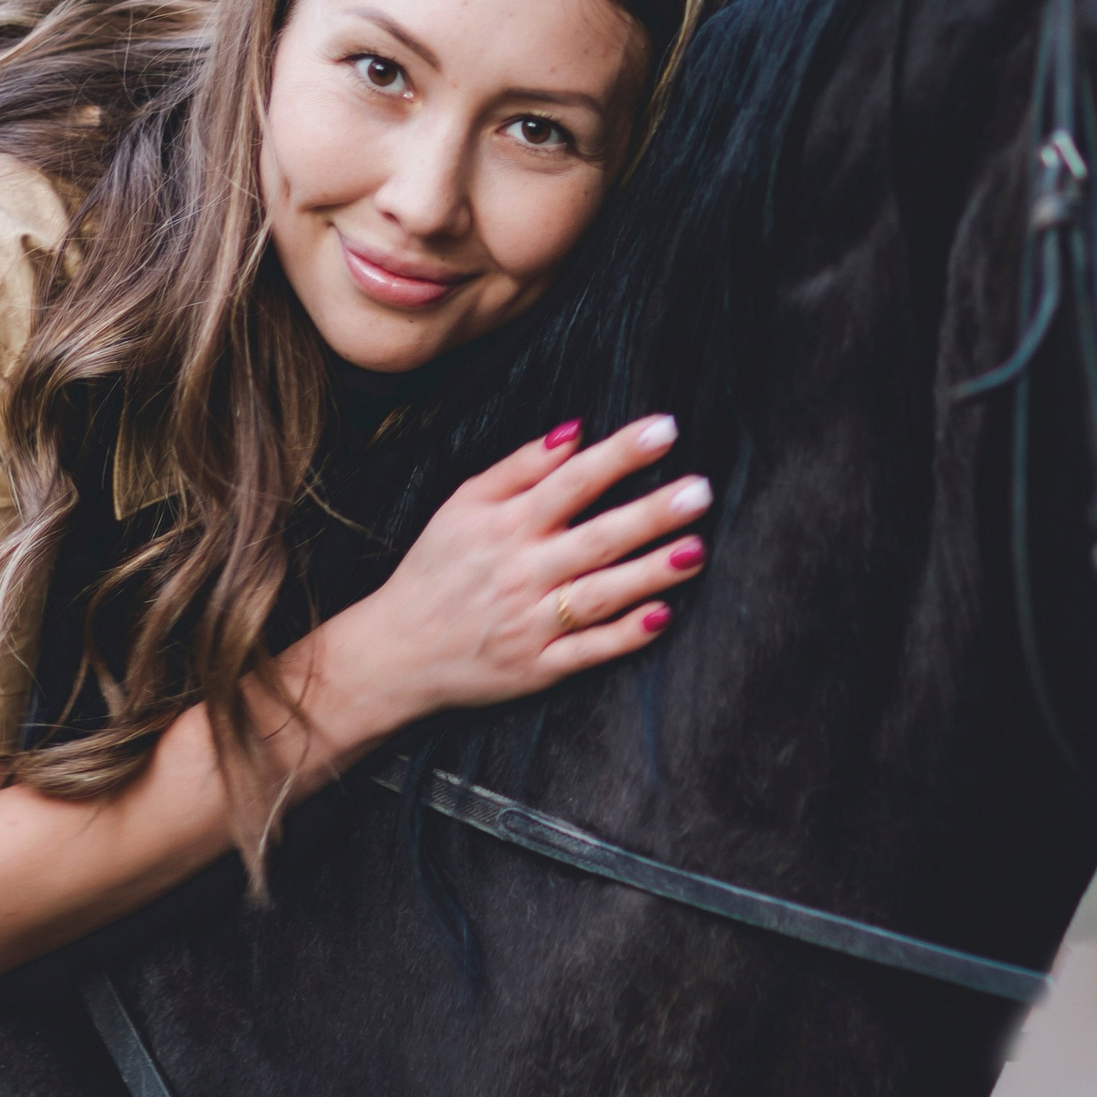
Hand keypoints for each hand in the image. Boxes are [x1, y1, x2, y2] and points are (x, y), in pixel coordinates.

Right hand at [307, 414, 710, 746]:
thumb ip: (519, 467)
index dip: (621, 455)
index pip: (573, 481)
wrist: (395, 651)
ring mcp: (531, 622)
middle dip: (652, 514)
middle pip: (597, 538)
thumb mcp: (462, 505)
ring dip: (652, 572)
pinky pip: (589, 650)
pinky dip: (624, 635)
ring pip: (601, 594)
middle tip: (700, 492)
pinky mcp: (538, 666)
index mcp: (505, 526)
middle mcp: (522, 572)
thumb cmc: (435, 570)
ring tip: (696, 549)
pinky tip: (662, 616)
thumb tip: (574, 431)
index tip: (665, 430)